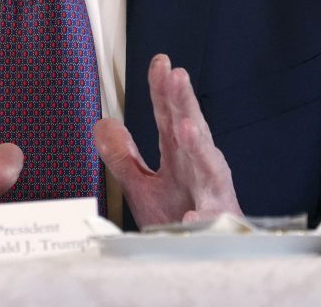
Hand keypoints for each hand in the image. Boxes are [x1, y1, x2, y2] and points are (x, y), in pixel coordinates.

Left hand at [95, 53, 241, 225]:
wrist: (199, 258)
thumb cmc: (176, 220)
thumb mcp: (142, 186)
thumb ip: (123, 156)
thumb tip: (104, 125)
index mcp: (179, 157)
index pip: (169, 117)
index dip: (163, 90)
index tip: (160, 62)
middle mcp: (197, 169)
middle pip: (191, 129)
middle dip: (185, 103)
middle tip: (177, 77)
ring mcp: (211, 195)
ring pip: (208, 167)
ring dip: (198, 147)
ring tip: (186, 127)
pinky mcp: (217, 226)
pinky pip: (209, 221)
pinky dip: (202, 217)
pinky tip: (192, 215)